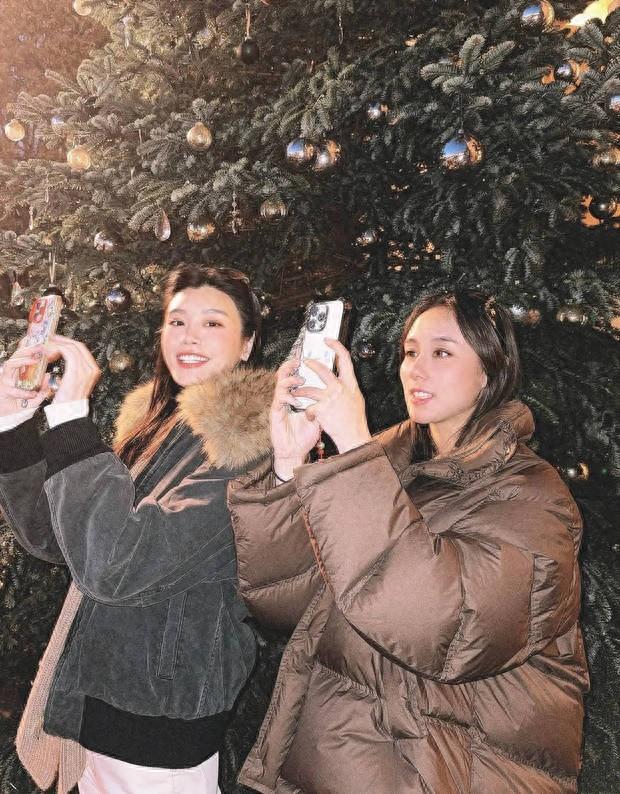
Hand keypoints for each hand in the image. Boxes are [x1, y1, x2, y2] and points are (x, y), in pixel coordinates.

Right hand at [0, 342, 52, 416]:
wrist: (4, 413)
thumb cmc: (17, 402)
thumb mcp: (34, 394)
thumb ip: (42, 387)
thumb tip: (48, 377)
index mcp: (19, 372)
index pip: (23, 356)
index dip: (29, 346)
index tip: (39, 339)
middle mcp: (11, 373)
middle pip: (17, 355)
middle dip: (27, 349)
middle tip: (39, 346)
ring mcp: (6, 380)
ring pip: (11, 365)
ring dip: (23, 361)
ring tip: (34, 360)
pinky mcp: (4, 390)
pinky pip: (13, 389)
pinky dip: (24, 392)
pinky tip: (32, 393)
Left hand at [43, 335, 100, 402]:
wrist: (69, 412)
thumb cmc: (69, 400)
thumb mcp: (73, 382)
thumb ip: (72, 371)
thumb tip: (61, 359)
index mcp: (93, 371)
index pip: (82, 350)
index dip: (68, 343)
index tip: (58, 341)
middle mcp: (92, 369)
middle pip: (78, 345)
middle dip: (62, 340)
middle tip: (50, 340)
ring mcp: (86, 369)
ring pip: (72, 347)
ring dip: (57, 344)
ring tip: (46, 347)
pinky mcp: (77, 371)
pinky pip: (67, 352)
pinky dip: (56, 349)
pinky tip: (48, 354)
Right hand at [271, 358, 320, 479]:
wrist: (295, 453)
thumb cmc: (304, 436)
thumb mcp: (318, 417)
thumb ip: (323, 404)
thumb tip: (337, 392)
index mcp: (295, 397)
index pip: (294, 376)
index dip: (296, 365)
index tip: (303, 357)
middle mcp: (286, 398)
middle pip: (283, 375)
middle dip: (289, 366)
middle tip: (298, 361)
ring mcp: (279, 405)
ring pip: (279, 384)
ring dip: (290, 380)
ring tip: (299, 380)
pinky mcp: (275, 413)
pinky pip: (279, 400)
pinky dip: (287, 397)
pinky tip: (295, 400)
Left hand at [294, 339, 371, 453]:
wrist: (354, 436)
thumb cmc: (355, 419)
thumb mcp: (356, 398)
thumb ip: (348, 386)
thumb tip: (342, 377)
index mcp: (350, 384)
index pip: (345, 359)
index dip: (336, 346)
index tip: (328, 341)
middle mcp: (340, 388)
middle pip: (322, 369)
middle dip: (311, 364)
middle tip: (305, 362)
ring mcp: (330, 398)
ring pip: (309, 389)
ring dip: (300, 391)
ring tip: (296, 392)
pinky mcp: (321, 409)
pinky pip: (309, 407)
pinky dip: (308, 412)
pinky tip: (310, 415)